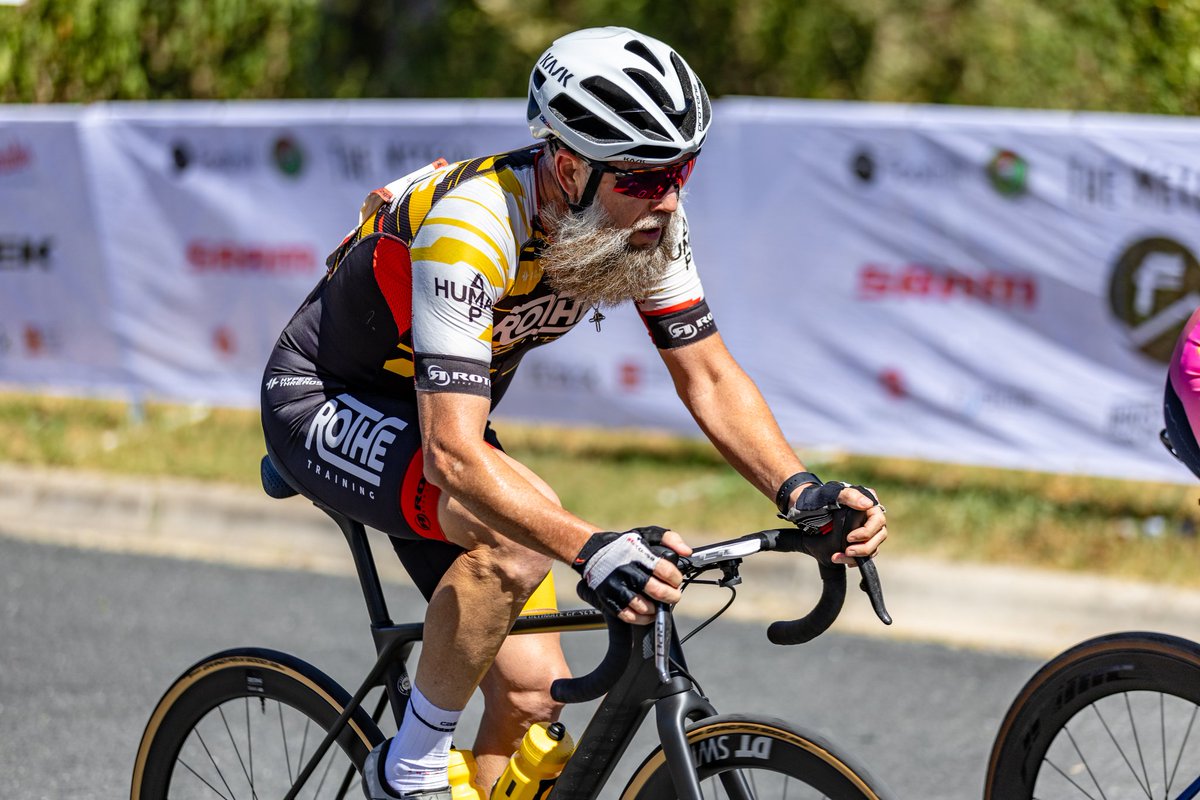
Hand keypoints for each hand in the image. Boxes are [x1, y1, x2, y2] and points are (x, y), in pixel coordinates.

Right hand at [572, 527, 691, 623]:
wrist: (594, 553)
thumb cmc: (625, 545)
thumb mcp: (647, 534)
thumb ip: (670, 539)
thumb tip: (687, 551)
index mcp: (637, 554)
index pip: (664, 569)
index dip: (675, 578)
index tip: (676, 580)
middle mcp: (626, 570)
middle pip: (656, 590)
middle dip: (671, 596)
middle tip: (674, 595)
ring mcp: (616, 586)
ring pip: (643, 606)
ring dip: (657, 608)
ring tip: (660, 604)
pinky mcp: (608, 598)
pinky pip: (628, 616)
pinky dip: (642, 618)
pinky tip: (648, 614)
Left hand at [830, 485, 887, 566]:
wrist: (807, 510)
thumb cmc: (822, 498)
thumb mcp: (833, 494)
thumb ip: (849, 496)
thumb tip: (868, 505)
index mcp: (868, 505)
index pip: (878, 521)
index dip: (867, 532)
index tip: (849, 537)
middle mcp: (870, 519)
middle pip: (879, 537)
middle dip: (864, 548)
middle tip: (847, 552)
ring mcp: (866, 531)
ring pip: (872, 548)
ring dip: (857, 557)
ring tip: (837, 558)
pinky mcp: (859, 542)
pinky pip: (863, 554)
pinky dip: (853, 560)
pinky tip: (841, 559)